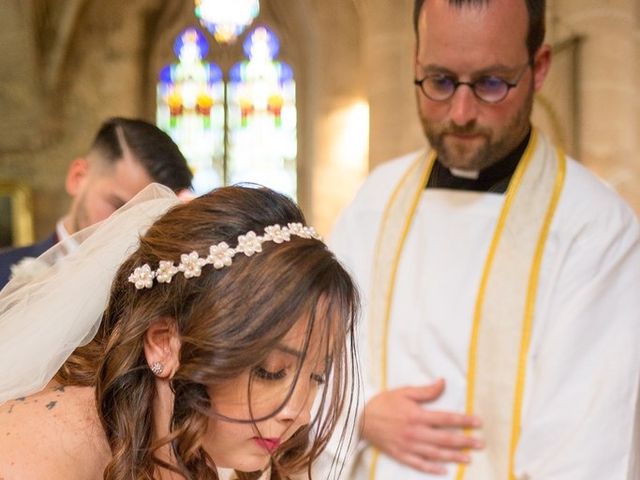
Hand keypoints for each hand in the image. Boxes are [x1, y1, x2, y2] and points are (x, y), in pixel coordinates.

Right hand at [361, 378, 482, 474]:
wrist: (360, 418)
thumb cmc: (383, 403)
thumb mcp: (404, 392)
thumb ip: (425, 391)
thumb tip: (443, 382)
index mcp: (417, 415)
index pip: (446, 419)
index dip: (464, 421)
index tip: (478, 422)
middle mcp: (415, 432)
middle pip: (445, 439)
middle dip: (465, 441)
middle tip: (481, 443)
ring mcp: (408, 446)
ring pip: (436, 454)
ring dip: (454, 456)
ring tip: (469, 458)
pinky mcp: (400, 455)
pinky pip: (419, 464)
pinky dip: (432, 468)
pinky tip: (444, 470)